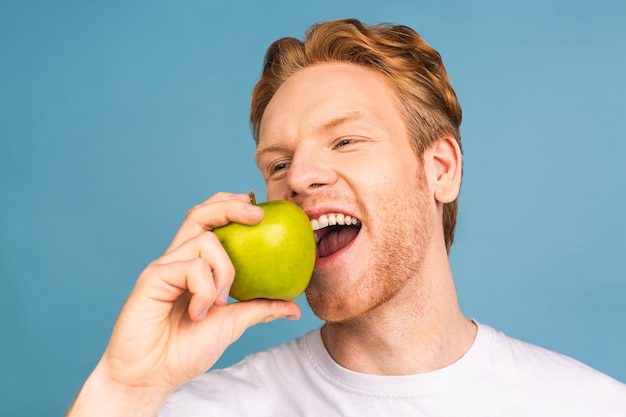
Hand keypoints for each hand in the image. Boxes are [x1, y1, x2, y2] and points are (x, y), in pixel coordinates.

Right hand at [67, 192, 300, 415]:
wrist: (151, 376)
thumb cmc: (184, 351)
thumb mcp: (233, 324)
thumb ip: (260, 309)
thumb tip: (294, 308)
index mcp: (193, 265)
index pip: (210, 222)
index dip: (231, 206)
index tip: (260, 211)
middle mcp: (177, 259)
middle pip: (201, 213)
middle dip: (231, 205)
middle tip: (258, 215)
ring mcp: (164, 266)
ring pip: (205, 240)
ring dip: (224, 271)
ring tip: (220, 303)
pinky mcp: (152, 277)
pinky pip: (191, 267)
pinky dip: (204, 290)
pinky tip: (199, 313)